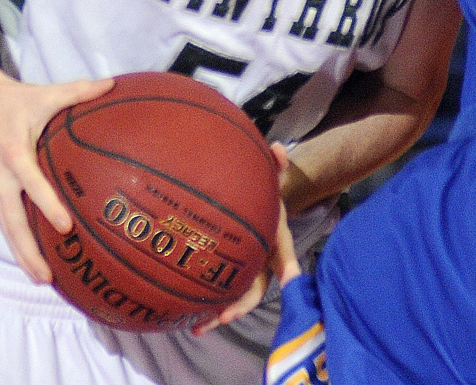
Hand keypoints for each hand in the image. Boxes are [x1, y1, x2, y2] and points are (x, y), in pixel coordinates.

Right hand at [0, 66, 114, 281]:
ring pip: (5, 226)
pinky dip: (15, 235)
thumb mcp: (46, 93)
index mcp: (14, 154)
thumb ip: (79, 91)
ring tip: (42, 277)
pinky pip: (2, 215)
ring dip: (21, 253)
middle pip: (12, 222)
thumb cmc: (14, 97)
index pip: (32, 186)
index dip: (48, 206)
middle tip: (48, 277)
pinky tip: (32, 251)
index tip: (66, 227)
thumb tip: (112, 84)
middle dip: (28, 252)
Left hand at [192, 144, 301, 335]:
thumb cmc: (261, 192)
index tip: (290, 281)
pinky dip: (205, 305)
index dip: (289, 266)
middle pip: (256, 288)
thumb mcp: (269, 177)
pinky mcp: (228, 274)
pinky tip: (184, 316)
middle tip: (226, 316)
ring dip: (219, 314)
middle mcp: (262, 261)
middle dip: (242, 304)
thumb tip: (278, 148)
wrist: (257, 201)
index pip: (284, 253)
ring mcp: (246, 271)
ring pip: (236, 298)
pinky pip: (219, 292)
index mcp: (275, 238)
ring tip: (198, 327)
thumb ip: (275, 163)